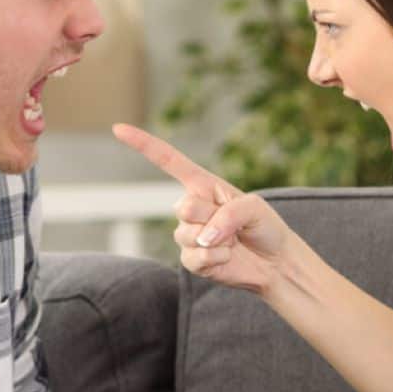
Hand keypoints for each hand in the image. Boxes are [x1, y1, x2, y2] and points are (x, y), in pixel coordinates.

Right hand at [112, 123, 293, 293]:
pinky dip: (215, 259)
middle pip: (183, 208)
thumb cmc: (264, 226)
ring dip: (217, 241)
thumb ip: (228, 215)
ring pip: (186, 235)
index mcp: (203, 184)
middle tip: (233, 225)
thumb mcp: (254, 207)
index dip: (143, 144)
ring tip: (232, 242)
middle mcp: (191, 207)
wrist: (274, 262)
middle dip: (210, 217)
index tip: (118, 129)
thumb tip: (203, 238)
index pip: (168, 161)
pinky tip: (227, 257)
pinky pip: (193, 258)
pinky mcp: (191, 261)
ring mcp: (188, 235)